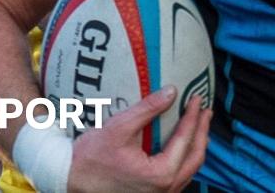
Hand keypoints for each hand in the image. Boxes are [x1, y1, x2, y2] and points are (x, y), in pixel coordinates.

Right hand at [68, 86, 212, 192]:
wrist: (69, 180)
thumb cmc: (90, 158)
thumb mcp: (119, 128)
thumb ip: (148, 109)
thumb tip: (171, 91)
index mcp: (160, 174)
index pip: (185, 139)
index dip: (193, 116)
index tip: (196, 98)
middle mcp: (165, 189)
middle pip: (195, 156)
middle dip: (202, 131)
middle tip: (205, 109)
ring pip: (189, 169)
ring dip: (196, 145)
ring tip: (199, 124)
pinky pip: (178, 175)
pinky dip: (184, 157)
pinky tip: (182, 144)